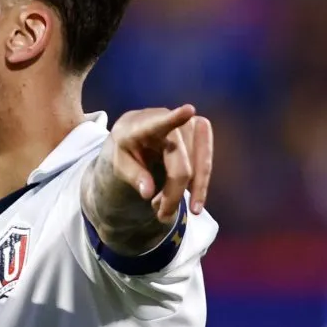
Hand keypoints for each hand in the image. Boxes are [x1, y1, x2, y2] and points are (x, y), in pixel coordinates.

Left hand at [107, 104, 212, 221]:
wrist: (135, 132)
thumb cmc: (127, 149)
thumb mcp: (120, 164)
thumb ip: (133, 176)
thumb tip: (148, 193)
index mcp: (140, 126)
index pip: (158, 124)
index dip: (174, 118)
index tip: (188, 110)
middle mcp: (166, 119)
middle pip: (180, 167)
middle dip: (174, 195)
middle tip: (161, 216)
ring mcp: (187, 122)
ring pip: (199, 166)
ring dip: (189, 192)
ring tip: (166, 208)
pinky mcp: (201, 128)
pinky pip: (206, 163)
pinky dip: (199, 185)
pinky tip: (190, 198)